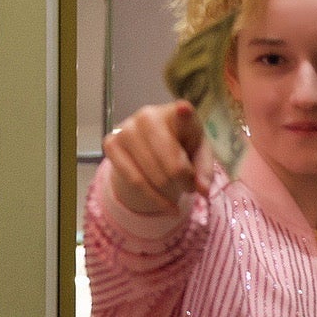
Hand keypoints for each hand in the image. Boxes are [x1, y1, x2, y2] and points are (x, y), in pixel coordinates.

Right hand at [102, 101, 214, 216]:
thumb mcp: (200, 156)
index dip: (184, 113)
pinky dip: (155, 199)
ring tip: (176, 188)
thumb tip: (203, 191)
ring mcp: (127, 128)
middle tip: (188, 185)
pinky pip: (135, 182)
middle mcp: (148, 115)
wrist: (152, 146)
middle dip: (184, 183)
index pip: (182, 114)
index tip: (184, 110)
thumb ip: (205, 171)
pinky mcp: (111, 144)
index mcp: (177, 114)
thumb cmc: (182, 147)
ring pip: (155, 178)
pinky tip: (167, 206)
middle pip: (172, 166)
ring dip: (170, 192)